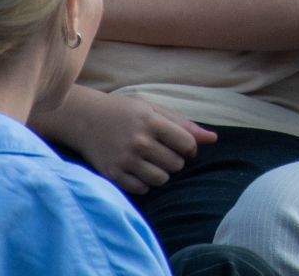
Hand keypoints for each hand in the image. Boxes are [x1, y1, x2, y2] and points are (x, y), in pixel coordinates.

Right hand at [63, 91, 215, 194]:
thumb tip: (214, 139)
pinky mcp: (112, 174)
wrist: (84, 119)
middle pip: (176, 164)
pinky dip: (145, 183)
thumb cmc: (125, 112)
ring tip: (153, 162)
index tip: (183, 146)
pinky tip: (139, 170)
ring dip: (162, 173)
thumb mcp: (155, 110)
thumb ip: (184, 125)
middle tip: (164, 153)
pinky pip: (142, 189)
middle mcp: (138, 142)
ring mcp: (124, 160)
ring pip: (161, 179)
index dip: (191, 148)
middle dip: (176, 160)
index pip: (187, 143)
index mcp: (151, 122)